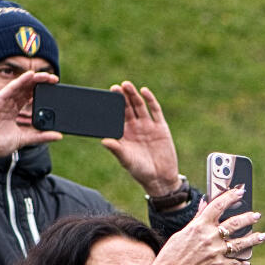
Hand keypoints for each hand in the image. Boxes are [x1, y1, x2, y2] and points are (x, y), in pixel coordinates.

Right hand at [0, 70, 57, 162]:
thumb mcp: (24, 139)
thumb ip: (40, 136)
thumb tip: (58, 135)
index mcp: (14, 111)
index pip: (29, 97)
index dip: (41, 92)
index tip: (55, 89)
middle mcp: (8, 104)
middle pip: (26, 90)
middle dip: (40, 83)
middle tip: (54, 80)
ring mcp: (2, 101)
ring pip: (20, 86)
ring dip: (34, 80)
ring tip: (46, 76)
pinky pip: (10, 88)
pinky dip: (21, 81)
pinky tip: (30, 75)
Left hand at [99, 84, 180, 198]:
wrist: (161, 178)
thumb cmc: (140, 171)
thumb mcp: (126, 160)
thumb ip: (116, 149)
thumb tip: (104, 140)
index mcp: (123, 134)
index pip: (115, 116)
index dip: (111, 106)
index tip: (106, 97)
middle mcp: (134, 127)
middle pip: (127, 108)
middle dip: (121, 98)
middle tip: (115, 87)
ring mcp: (147, 126)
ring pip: (139, 106)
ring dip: (133, 95)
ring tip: (126, 85)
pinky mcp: (161, 127)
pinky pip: (155, 111)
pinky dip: (150, 100)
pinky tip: (144, 91)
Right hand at [146, 185, 261, 264]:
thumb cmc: (173, 253)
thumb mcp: (183, 232)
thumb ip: (198, 218)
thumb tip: (205, 203)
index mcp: (199, 226)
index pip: (218, 206)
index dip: (230, 197)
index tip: (240, 192)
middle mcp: (210, 237)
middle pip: (235, 224)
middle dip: (248, 218)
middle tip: (256, 215)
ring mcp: (216, 252)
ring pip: (240, 243)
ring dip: (254, 239)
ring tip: (263, 235)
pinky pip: (235, 263)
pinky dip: (242, 262)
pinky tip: (248, 261)